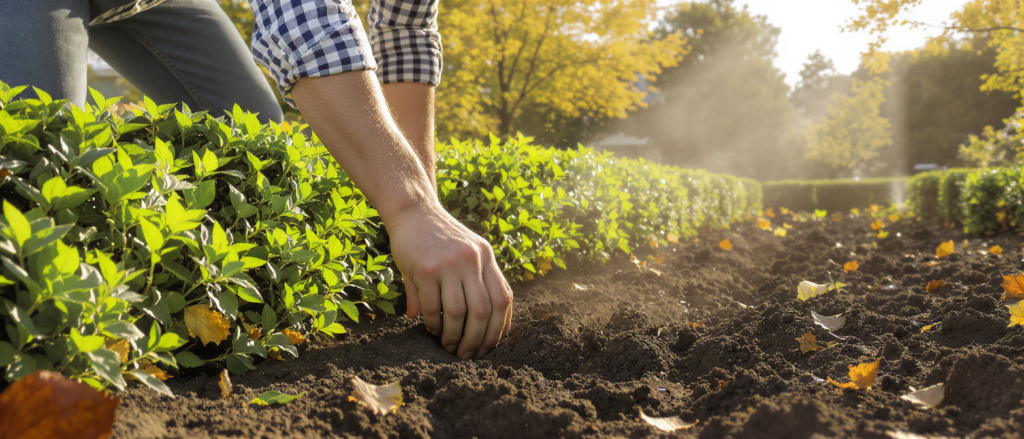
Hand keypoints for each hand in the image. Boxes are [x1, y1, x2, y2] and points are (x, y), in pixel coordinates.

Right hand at [384, 202, 512, 359]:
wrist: (413, 211)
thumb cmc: (440, 238)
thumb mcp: (463, 254)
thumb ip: (471, 286)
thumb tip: (466, 324)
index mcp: (487, 257)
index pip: (503, 299)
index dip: (500, 328)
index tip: (491, 345)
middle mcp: (472, 260)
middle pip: (483, 311)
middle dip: (478, 340)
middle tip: (469, 355)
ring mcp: (449, 264)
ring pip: (458, 313)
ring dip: (454, 336)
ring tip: (450, 346)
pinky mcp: (425, 269)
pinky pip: (432, 306)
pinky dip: (434, 324)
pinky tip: (432, 330)